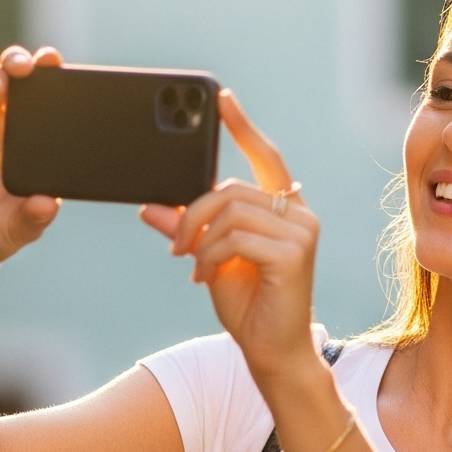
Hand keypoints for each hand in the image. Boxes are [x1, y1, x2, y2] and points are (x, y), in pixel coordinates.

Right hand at [0, 46, 63, 267]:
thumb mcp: (19, 230)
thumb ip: (33, 218)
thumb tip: (47, 205)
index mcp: (38, 149)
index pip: (53, 110)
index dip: (64, 89)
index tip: (75, 78)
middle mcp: (12, 131)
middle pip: (26, 85)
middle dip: (37, 66)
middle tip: (47, 61)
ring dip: (8, 67)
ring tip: (17, 70)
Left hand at [144, 91, 320, 387]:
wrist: (271, 353)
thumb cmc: (249, 307)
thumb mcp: (208, 260)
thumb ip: (186, 229)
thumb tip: (150, 204)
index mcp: (284, 211)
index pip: (265, 158)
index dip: (242, 127)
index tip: (221, 98)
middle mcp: (299, 215)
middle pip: (232, 188)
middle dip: (194, 213)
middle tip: (175, 245)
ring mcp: (302, 232)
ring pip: (230, 211)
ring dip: (200, 239)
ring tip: (193, 265)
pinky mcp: (294, 253)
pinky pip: (235, 237)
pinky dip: (211, 256)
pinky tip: (207, 276)